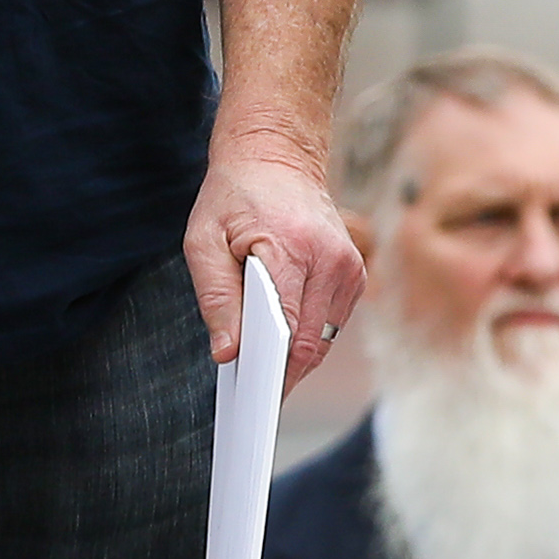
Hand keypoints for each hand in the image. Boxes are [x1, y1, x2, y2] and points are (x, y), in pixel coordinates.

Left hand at [189, 128, 367, 389]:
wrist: (277, 155)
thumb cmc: (235, 196)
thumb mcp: (203, 240)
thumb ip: (215, 298)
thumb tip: (228, 353)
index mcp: (294, 250)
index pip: (289, 330)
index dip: (273, 373)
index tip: (256, 402)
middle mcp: (332, 261)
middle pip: (310, 343)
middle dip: (280, 372)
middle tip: (249, 395)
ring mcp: (350, 267)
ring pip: (324, 339)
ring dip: (293, 353)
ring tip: (260, 360)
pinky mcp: (355, 273)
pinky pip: (331, 323)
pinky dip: (306, 333)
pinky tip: (280, 332)